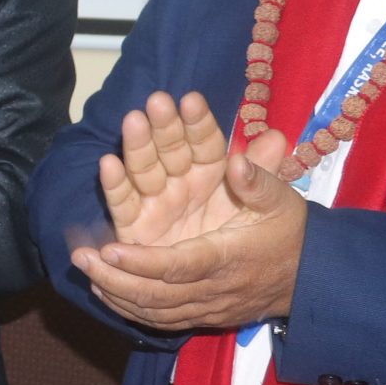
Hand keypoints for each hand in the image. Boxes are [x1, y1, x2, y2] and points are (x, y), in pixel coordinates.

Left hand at [70, 132, 307, 331]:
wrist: (312, 279)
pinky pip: (161, 321)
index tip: (110, 250)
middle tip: (80, 259)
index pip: (179, 266)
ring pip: (154, 313)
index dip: (142, 263)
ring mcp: (207, 308)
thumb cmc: (292, 233)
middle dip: (115, 279)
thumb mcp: (283, 200)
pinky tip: (106, 293)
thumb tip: (237, 160)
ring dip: (115, 295)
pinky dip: (130, 310)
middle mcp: (212, 289)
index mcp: (227, 258)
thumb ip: (258, 181)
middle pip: (156, 296)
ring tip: (84, 272)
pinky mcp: (203, 317)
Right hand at [94, 92, 263, 249]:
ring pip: (144, 169)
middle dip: (163, 126)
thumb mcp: (269, 206)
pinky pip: (124, 203)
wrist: (237, 284)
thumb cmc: (254, 239)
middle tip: (157, 101)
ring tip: (132, 122)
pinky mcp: (135, 225)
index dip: (197, 122)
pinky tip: (109, 164)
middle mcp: (181, 182)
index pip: (204, 143)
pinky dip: (115, 185)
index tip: (191, 100)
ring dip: (137, 146)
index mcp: (211, 173)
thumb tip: (276, 137)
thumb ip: (265, 175)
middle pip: (169, 150)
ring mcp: (157, 201)